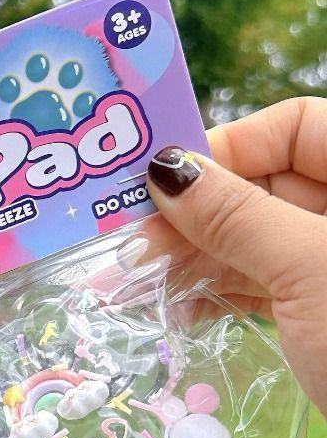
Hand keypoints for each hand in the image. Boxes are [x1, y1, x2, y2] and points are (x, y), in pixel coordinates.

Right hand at [133, 96, 326, 416]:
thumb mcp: (309, 268)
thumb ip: (237, 216)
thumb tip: (164, 169)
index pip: (291, 127)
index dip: (225, 149)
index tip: (158, 189)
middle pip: (263, 185)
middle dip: (193, 215)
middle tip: (130, 248)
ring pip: (254, 240)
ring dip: (193, 259)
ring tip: (134, 284)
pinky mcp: (321, 311)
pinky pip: (261, 284)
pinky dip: (217, 293)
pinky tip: (178, 311)